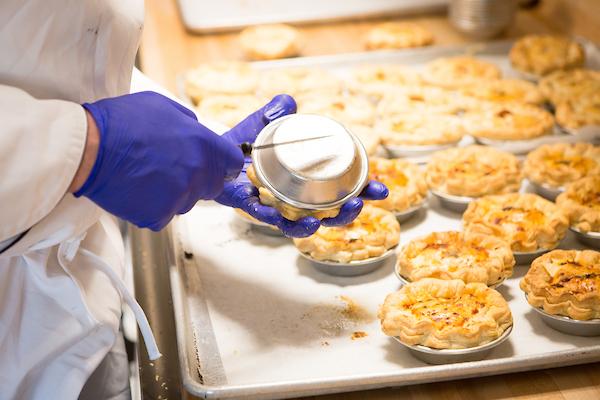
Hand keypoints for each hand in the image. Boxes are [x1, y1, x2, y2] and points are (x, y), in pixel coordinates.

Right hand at [73, 91, 242, 230]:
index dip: (224, 163)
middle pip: (212, 186)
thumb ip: (189, 122)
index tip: (216, 165)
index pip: (232, 163)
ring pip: (187, 202)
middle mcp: (196, 173)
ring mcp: (179, 196)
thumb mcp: (162, 106)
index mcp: (202, 145)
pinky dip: (153, 207)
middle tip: (171, 169)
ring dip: (174, 193)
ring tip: (148, 176)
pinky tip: (138, 190)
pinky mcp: (159, 215)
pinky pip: (164, 215)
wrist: (87, 149)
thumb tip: (199, 131)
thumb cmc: (121, 123)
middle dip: (198, 179)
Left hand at [214, 95, 388, 237]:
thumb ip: (275, 112)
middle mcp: (294, 196)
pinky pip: (271, 218)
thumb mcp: (261, 124)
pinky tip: (301, 220)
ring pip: (304, 223)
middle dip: (347, 211)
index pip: (340, 185)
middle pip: (329, 212)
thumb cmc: (240, 142)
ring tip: (329, 218)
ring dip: (320, 222)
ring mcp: (276, 205)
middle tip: (358, 203)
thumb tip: (287, 103)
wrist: (210, 153)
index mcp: (305, 176)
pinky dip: (284, 220)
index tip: (380, 189)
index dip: (362, 189)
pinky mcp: (254, 208)